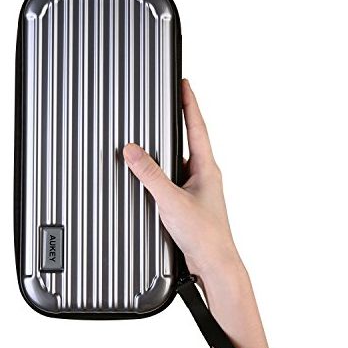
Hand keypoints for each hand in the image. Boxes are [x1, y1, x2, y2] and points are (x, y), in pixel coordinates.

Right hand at [123, 79, 242, 284]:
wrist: (215, 264)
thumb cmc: (204, 234)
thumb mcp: (171, 199)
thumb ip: (150, 174)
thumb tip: (132, 150)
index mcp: (207, 167)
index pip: (197, 126)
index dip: (189, 103)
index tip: (184, 83)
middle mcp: (205, 175)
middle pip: (189, 140)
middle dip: (177, 122)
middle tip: (165, 102)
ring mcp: (198, 190)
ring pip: (179, 163)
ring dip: (166, 152)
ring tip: (149, 140)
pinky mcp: (190, 205)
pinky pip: (173, 181)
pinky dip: (162, 175)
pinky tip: (150, 181)